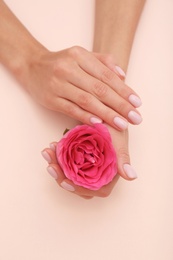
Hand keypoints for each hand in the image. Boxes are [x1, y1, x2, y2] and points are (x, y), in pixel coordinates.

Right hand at [22, 46, 141, 130]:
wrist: (31, 66)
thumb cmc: (61, 62)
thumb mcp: (81, 55)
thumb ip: (103, 62)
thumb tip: (123, 75)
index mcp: (79, 56)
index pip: (106, 75)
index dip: (123, 90)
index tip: (137, 103)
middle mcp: (68, 68)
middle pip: (99, 89)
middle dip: (120, 105)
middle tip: (135, 118)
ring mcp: (58, 84)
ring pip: (86, 100)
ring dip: (107, 114)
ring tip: (122, 124)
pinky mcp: (50, 99)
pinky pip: (71, 109)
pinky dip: (85, 116)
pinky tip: (99, 123)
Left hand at [41, 125, 136, 198]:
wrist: (106, 113)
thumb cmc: (115, 126)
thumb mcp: (119, 139)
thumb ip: (124, 158)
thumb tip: (131, 177)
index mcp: (109, 175)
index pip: (93, 190)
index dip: (78, 189)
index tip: (65, 181)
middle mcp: (97, 174)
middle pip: (77, 185)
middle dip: (61, 177)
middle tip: (51, 165)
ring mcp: (86, 166)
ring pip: (69, 175)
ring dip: (56, 166)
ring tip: (48, 153)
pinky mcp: (78, 158)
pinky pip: (65, 163)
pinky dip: (57, 157)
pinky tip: (51, 147)